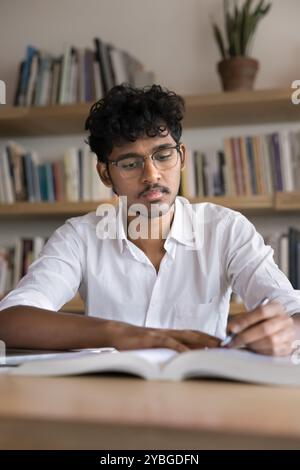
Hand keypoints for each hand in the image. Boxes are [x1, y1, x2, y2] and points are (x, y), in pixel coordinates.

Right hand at [106, 320, 220, 352]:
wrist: (119, 332)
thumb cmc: (135, 341)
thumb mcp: (153, 345)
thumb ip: (166, 348)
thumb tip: (179, 358)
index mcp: (170, 334)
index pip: (193, 334)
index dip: (207, 338)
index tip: (221, 343)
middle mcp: (169, 332)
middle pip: (194, 334)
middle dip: (210, 339)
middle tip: (226, 345)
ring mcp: (161, 334)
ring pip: (185, 336)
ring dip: (201, 341)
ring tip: (214, 347)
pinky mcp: (152, 338)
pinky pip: (169, 342)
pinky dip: (179, 347)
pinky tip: (188, 353)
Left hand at [226, 301, 294, 355]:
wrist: (280, 327)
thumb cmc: (262, 320)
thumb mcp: (252, 315)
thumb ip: (241, 320)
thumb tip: (230, 330)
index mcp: (275, 307)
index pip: (261, 312)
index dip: (245, 321)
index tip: (232, 329)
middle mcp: (284, 320)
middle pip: (265, 329)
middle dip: (246, 337)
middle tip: (233, 342)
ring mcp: (288, 334)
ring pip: (270, 342)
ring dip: (252, 345)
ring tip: (243, 344)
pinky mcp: (288, 347)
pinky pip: (272, 352)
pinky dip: (259, 351)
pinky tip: (252, 349)